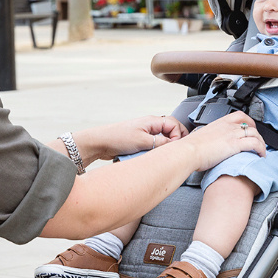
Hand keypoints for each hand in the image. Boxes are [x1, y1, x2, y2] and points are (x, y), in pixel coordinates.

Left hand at [71, 115, 188, 163]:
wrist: (99, 143)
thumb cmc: (116, 138)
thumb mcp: (142, 142)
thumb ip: (161, 143)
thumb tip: (174, 145)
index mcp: (152, 121)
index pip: (174, 125)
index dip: (178, 136)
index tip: (175, 147)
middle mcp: (150, 126)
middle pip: (170, 131)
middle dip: (174, 140)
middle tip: (175, 151)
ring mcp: (145, 133)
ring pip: (162, 139)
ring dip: (164, 147)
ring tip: (161, 154)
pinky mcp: (140, 141)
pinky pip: (153, 145)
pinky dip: (155, 150)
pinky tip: (152, 155)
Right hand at [184, 111, 265, 171]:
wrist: (188, 151)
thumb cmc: (191, 147)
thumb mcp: (202, 136)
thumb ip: (210, 137)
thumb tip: (210, 144)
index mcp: (220, 122)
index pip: (239, 115)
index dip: (248, 121)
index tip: (250, 127)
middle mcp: (228, 126)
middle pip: (250, 125)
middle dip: (257, 134)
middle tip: (258, 142)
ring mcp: (232, 134)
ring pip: (255, 134)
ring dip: (261, 143)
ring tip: (261, 151)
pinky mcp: (235, 144)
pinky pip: (255, 144)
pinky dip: (261, 149)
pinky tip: (261, 155)